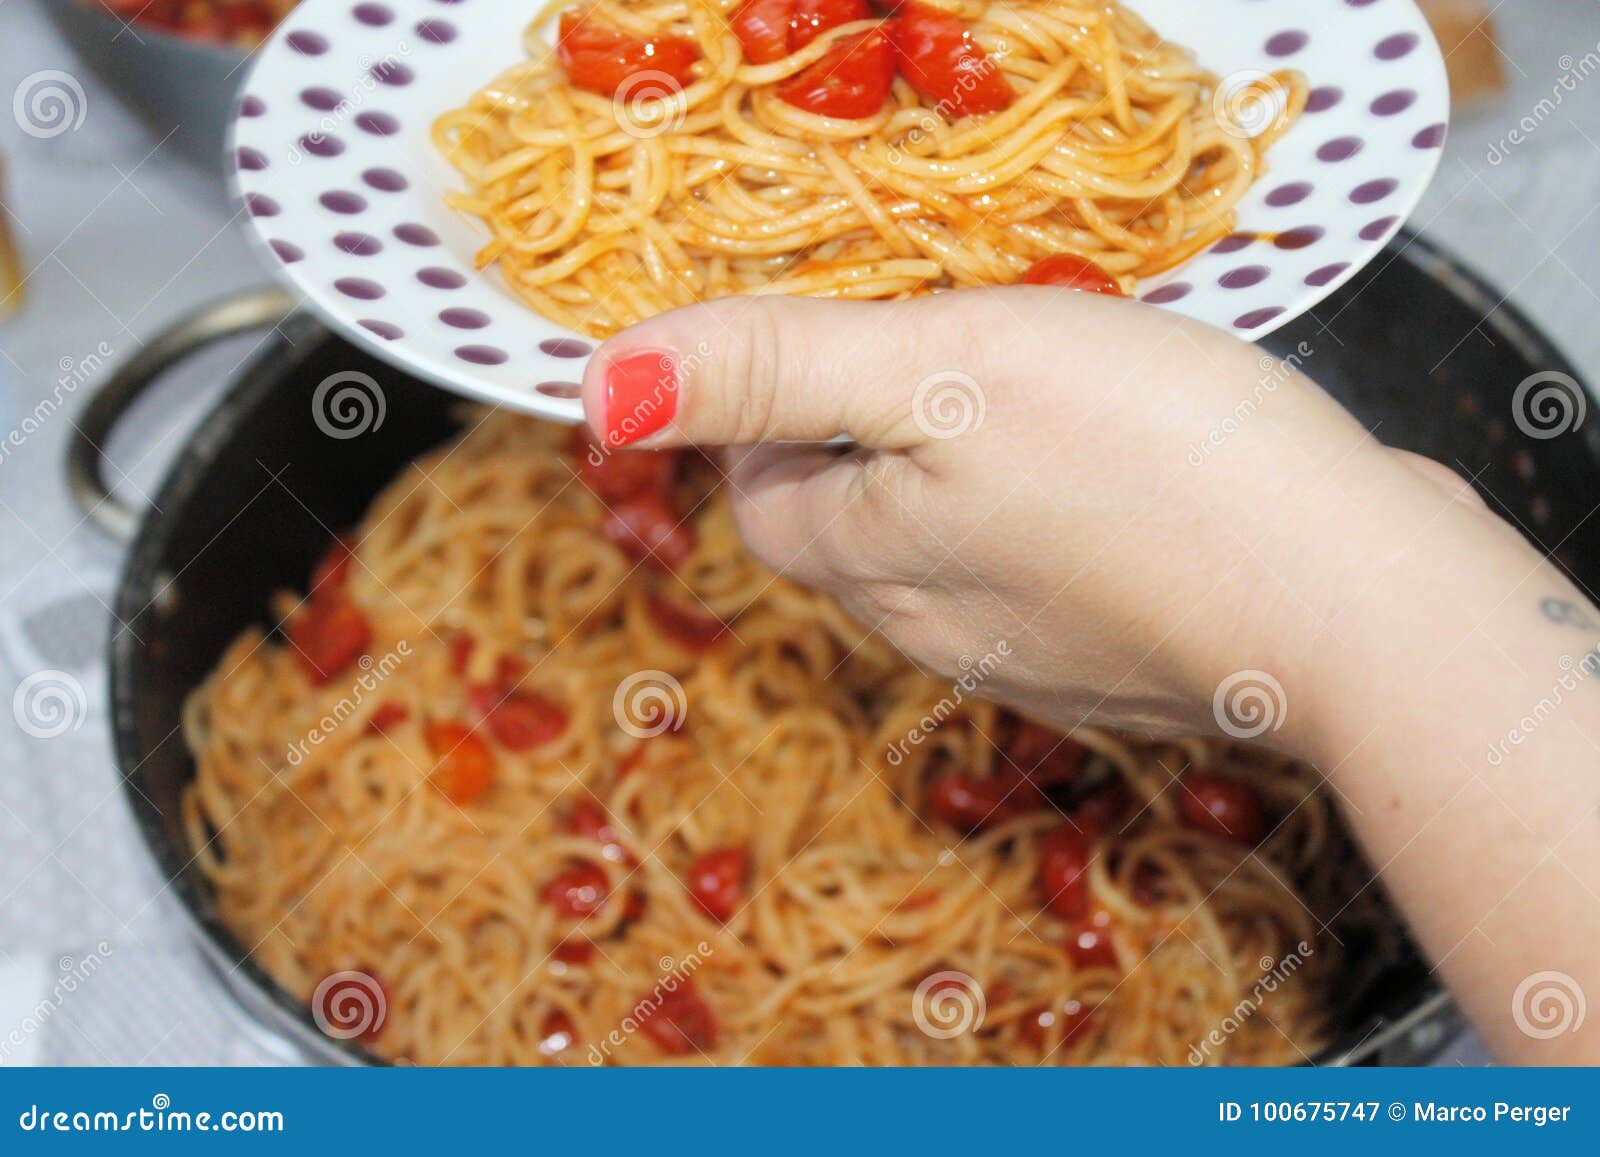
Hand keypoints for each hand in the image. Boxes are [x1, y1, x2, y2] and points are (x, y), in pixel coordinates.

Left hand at [579, 291, 1460, 745]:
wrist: (1362, 612)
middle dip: (862, 442)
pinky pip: (1051, 578)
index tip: (816, 345)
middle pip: (849, 531)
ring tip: (1035, 396)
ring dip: (962, 475)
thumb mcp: (941, 371)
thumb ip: (777, 371)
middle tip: (933, 353)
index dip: (762, 421)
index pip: (760, 500)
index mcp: (874, 566)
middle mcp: (938, 633)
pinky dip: (1054, 517)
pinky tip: (1123, 472)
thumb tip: (605, 386)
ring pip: (952, 554)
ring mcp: (1039, 660)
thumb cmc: (1155, 469)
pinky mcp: (1131, 662)